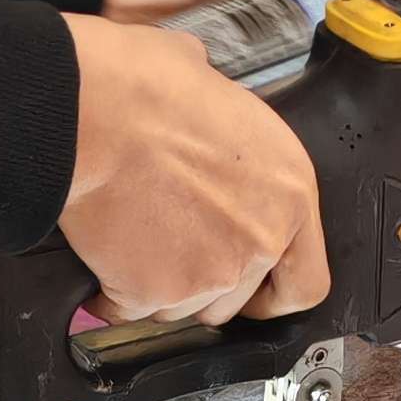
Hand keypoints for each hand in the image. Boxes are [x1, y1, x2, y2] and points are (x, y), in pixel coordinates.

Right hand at [56, 11, 329, 325]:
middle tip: (171, 248)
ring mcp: (207, 274)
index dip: (274, 294)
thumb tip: (206, 114)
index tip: (254, 294)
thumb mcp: (218, 92)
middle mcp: (258, 240)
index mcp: (289, 192)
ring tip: (132, 240)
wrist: (94, 111)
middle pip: (234, 301)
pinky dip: (112, 292)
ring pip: (182, 309)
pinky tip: (104, 255)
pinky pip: (129, 310)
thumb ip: (228, 129)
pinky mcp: (153, 291)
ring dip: (158, 286)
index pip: (306, 282)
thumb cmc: (147, 89)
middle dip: (201, 282)